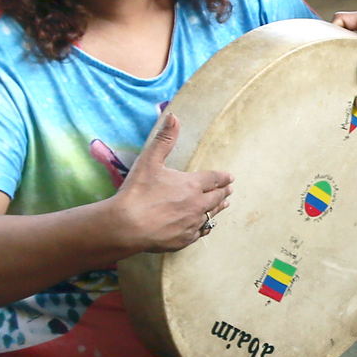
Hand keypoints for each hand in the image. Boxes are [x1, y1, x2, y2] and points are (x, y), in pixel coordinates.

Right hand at [107, 110, 231, 253]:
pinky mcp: (184, 240)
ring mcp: (192, 224)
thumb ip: (164, 139)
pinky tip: (205, 227)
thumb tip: (174, 116)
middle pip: (216, 198)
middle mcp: (197, 205)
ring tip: (224, 205)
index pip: (213, 179)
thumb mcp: (150, 160)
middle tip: (229, 190)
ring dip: (218, 209)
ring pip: (211, 216)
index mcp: (192, 185)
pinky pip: (200, 233)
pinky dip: (204, 227)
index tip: (229, 177)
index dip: (222, 177)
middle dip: (223, 192)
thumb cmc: (138, 192)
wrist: (127, 226)